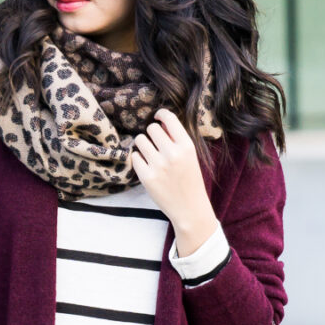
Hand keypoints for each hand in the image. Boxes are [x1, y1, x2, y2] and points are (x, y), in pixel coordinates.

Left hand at [131, 108, 217, 254]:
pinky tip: (147, 168)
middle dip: (152, 134)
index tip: (157, 118)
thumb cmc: (189, 181)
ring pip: (140, 140)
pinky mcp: (147, 177)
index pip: (168, 118)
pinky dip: (139, 160)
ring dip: (143, 145)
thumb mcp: (190, 157)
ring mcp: (158, 166)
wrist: (189, 209)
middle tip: (156, 145)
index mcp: (186, 146)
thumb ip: (176, 138)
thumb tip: (158, 120)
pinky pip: (134, 157)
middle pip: (151, 128)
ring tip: (151, 156)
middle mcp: (172, 154)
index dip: (160, 115)